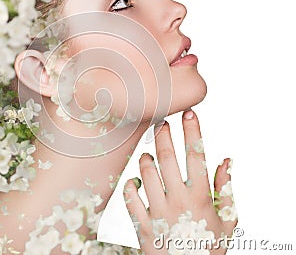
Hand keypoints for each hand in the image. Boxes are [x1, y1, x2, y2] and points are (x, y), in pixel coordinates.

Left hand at [124, 109, 236, 253]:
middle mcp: (178, 200)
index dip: (193, 130)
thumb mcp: (227, 221)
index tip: (189, 113)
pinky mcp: (141, 224)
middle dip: (163, 134)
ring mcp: (157, 212)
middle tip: (160, 122)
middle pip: (167, 157)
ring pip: (146, 172)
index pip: (197, 155)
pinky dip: (130, 184)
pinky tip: (135, 180)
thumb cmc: (209, 247)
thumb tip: (226, 160)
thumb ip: (226, 189)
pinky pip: (129, 197)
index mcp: (200, 197)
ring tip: (148, 153)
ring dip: (145, 158)